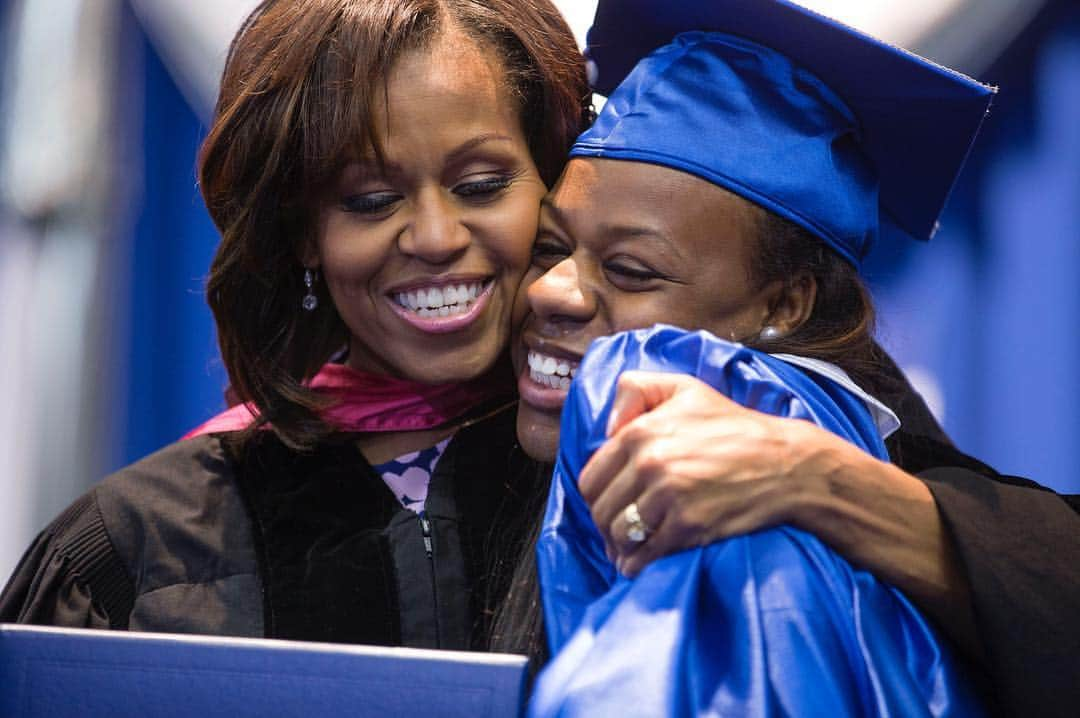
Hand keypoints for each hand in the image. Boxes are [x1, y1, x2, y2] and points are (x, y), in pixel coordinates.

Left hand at [580, 370, 815, 575]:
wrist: (785, 464)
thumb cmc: (734, 426)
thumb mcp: (684, 388)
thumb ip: (635, 389)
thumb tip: (607, 428)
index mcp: (640, 432)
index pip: (591, 478)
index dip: (596, 495)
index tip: (608, 503)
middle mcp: (649, 464)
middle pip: (600, 510)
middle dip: (605, 524)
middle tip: (616, 530)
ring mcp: (668, 497)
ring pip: (619, 534)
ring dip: (618, 547)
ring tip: (627, 548)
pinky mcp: (688, 527)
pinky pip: (644, 555)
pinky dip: (635, 565)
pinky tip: (638, 565)